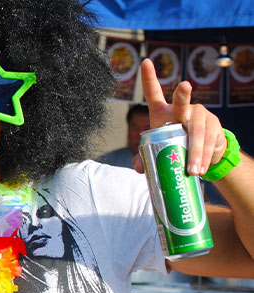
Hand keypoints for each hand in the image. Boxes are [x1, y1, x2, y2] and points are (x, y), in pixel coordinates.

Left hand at [133, 59, 226, 176]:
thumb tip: (138, 168)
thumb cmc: (174, 145)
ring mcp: (199, 115)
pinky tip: (201, 168)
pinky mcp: (213, 125)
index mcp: (162, 112)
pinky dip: (203, 156)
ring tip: (192, 170)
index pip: (154, 92)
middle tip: (185, 85)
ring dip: (194, 151)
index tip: (145, 62)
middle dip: (182, 93)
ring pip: (197, 131)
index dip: (149, 77)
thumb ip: (145, 158)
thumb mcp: (158, 151)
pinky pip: (208, 141)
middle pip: (182, 101)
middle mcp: (182, 109)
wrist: (201, 154)